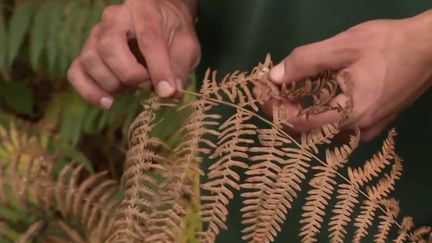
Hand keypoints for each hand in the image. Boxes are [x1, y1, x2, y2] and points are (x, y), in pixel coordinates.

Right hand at [67, 0, 199, 108]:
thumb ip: (180, 67)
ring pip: (90, 60)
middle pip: (109, 47)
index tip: (167, 91)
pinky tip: (108, 102)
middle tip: (148, 85)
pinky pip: (76, 72)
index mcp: (143, 8)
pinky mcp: (87, 52)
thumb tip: (172, 93)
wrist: (160, 23)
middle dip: (130, 75)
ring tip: (134, 88)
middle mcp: (113, 17)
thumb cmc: (173, 33)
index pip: (148, 38)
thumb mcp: (187, 46)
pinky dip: (89, 91)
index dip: (159, 68)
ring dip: (113, 84)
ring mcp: (96, 34)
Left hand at [267, 11, 431, 140]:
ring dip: (299, 110)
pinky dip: (317, 111)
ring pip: (321, 129)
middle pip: (308, 131)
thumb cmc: (389, 44)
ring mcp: (367, 130)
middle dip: (283, 109)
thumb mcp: (343, 47)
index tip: (259, 90)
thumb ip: (305, 62)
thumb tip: (274, 76)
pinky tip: (310, 95)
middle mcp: (357, 131)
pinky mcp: (372, 122)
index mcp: (351, 116)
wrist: (431, 47)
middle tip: (269, 88)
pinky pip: (335, 124)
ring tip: (285, 89)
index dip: (274, 109)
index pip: (299, 124)